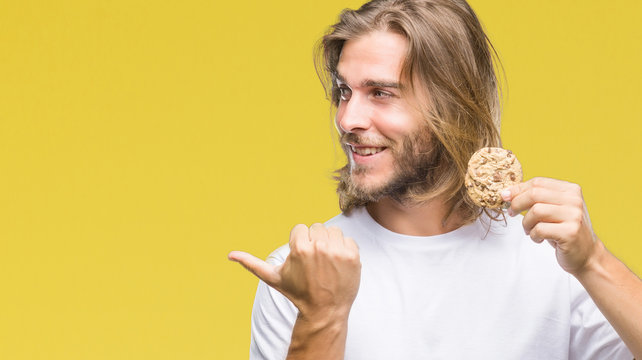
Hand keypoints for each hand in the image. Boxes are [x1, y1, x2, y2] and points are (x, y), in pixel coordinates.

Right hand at [228, 223, 360, 319]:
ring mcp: (338, 251)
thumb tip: (230, 255)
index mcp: (299, 247)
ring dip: (330, 243)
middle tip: (314, 262)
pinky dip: (344, 249)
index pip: (300, 229)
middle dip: (314, 241)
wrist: (325, 311)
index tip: (302, 260)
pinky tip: (338, 265)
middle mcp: (319, 246)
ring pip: (332, 230)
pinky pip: (348, 239)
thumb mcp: (273, 278)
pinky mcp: (353, 256)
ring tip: (326, 262)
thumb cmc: (297, 293)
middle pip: (316, 227)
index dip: (299, 243)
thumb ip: (252, 263)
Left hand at [502, 177, 600, 275]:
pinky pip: (540, 229)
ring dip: (526, 223)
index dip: (518, 189)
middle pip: (534, 194)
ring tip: (529, 230)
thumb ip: (536, 198)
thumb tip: (507, 193)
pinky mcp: (570, 232)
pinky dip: (533, 235)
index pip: (538, 182)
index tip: (505, 196)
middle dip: (517, 203)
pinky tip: (538, 238)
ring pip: (535, 211)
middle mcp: (574, 200)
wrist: (586, 254)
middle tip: (511, 213)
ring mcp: (574, 216)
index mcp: (570, 190)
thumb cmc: (563, 230)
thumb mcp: (553, 209)